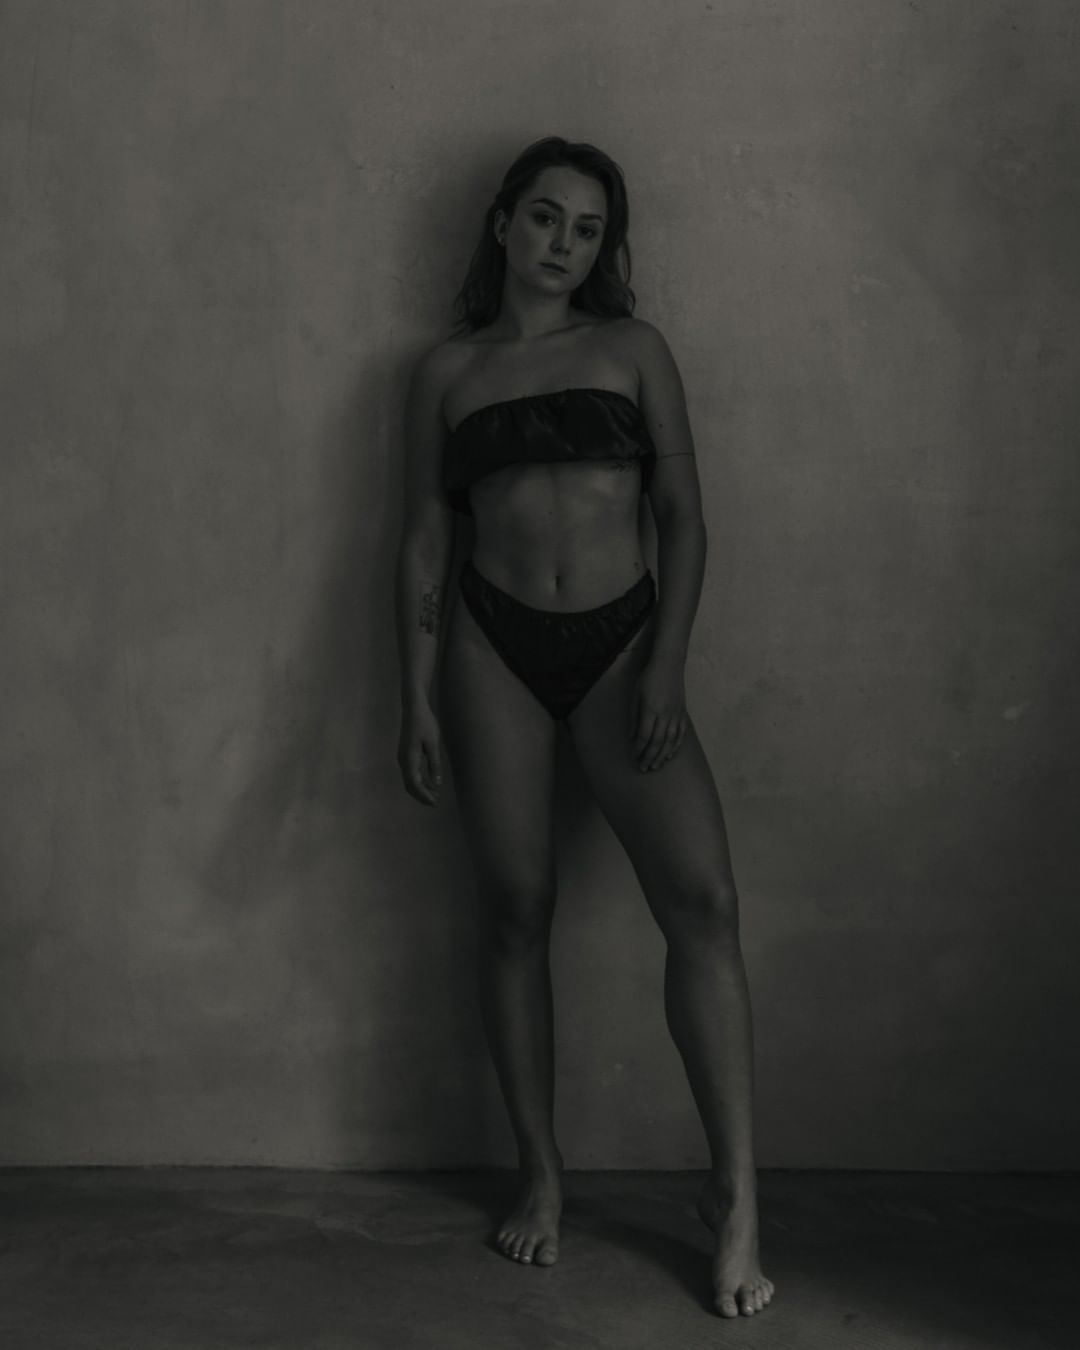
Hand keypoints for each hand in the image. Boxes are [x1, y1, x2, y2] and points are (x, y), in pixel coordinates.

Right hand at [398, 699, 442, 805]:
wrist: (413, 708)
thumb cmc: (425, 723)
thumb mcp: (433, 744)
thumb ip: (434, 764)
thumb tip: (436, 784)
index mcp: (409, 759)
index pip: (414, 784)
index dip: (424, 796)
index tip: (435, 803)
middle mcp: (403, 761)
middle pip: (409, 785)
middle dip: (422, 796)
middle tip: (435, 802)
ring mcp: (402, 757)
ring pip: (409, 780)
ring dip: (421, 789)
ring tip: (435, 794)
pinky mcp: (405, 754)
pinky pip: (410, 773)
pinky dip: (419, 781)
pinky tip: (429, 782)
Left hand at [630, 654, 686, 771]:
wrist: (669, 664)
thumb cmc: (648, 678)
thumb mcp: (635, 695)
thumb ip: (633, 717)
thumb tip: (632, 738)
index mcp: (651, 709)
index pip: (644, 735)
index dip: (638, 749)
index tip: (634, 758)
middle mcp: (665, 714)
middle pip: (657, 742)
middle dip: (649, 757)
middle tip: (643, 768)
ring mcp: (676, 714)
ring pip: (670, 741)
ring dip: (662, 756)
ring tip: (655, 766)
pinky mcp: (683, 713)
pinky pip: (681, 734)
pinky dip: (675, 746)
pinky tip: (670, 755)